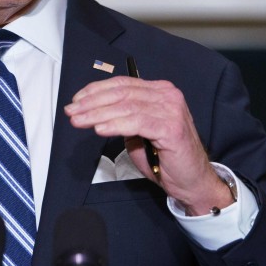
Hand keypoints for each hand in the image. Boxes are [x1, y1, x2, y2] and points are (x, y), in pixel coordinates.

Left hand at [64, 76, 231, 214]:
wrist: (192, 181)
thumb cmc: (165, 158)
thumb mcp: (139, 133)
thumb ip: (123, 118)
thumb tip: (95, 112)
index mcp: (159, 92)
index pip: (122, 84)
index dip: (96, 90)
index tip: (76, 100)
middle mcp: (167, 95)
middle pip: (122, 93)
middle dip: (92, 102)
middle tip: (72, 111)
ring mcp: (171, 109)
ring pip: (126, 106)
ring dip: (98, 114)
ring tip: (80, 121)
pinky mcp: (172, 127)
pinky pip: (137, 122)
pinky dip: (116, 125)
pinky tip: (100, 129)